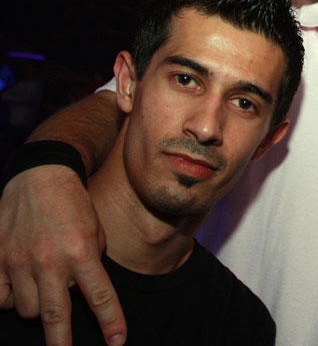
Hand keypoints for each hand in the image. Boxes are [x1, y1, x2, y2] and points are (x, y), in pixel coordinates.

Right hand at [0, 166, 125, 344]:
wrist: (40, 178)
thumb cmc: (74, 206)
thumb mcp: (96, 232)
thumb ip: (91, 264)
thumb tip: (83, 293)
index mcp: (82, 252)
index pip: (100, 296)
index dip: (110, 322)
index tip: (117, 342)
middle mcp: (50, 260)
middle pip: (56, 315)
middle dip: (62, 342)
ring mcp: (19, 261)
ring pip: (28, 309)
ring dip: (39, 308)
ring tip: (45, 287)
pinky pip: (1, 299)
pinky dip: (10, 300)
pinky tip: (19, 288)